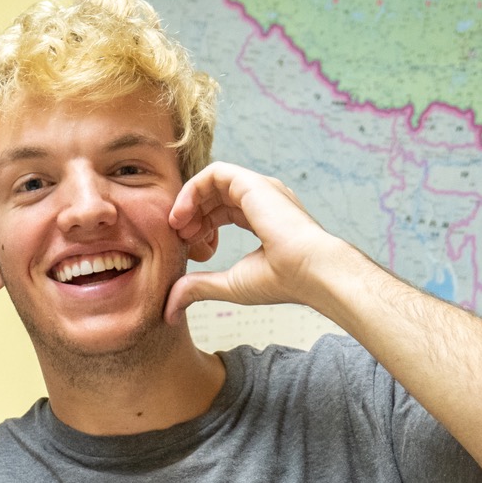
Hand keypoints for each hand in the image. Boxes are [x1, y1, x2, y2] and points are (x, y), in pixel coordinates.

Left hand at [164, 162, 352, 321]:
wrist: (311, 272)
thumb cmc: (281, 280)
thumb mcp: (229, 285)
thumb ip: (199, 288)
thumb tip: (170, 309)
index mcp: (262, 218)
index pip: (222, 211)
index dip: (200, 227)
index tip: (191, 249)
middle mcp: (262, 199)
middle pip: (214, 196)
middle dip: (191, 215)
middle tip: (178, 237)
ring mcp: (258, 188)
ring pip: (212, 181)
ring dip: (189, 202)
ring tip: (177, 227)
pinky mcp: (251, 184)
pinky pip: (214, 173)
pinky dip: (192, 190)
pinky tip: (183, 215)